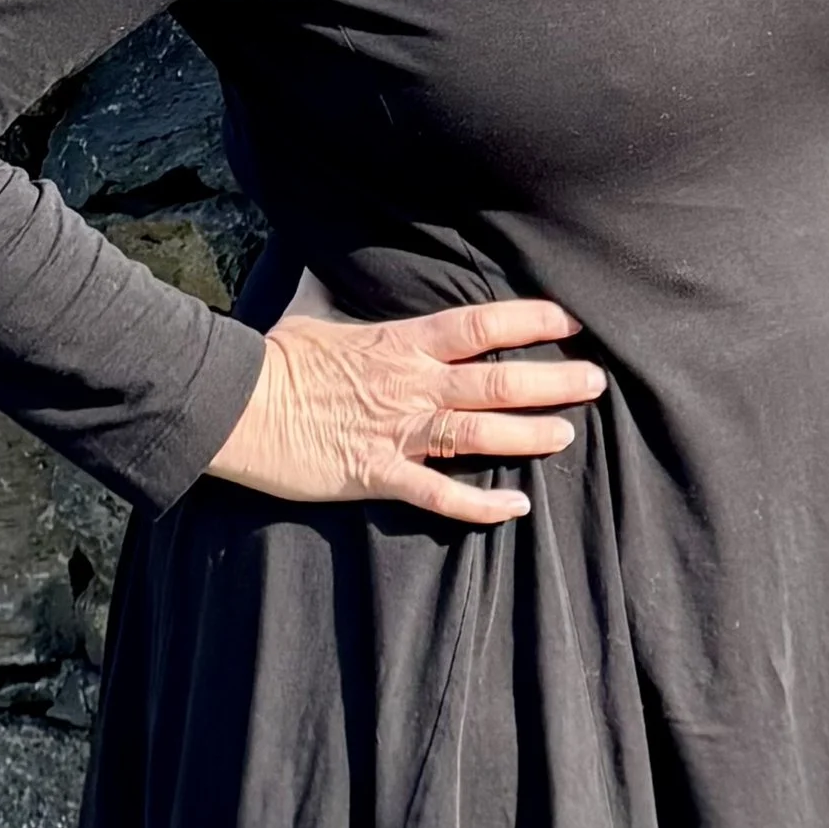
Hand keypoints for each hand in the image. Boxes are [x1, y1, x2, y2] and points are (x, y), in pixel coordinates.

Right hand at [207, 286, 604, 527]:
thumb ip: (369, 328)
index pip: (481, 325)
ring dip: (531, 435)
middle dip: (554, 381)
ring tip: (568, 436)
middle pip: (499, 380)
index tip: (570, 321)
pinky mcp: (377, 474)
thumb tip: (378, 319)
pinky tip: (515, 509)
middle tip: (595, 382)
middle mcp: (411, 384)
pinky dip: (480, 504)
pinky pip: (440, 492)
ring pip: (481, 432)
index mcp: (402, 343)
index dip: (531, 321)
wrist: (233, 404)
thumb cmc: (275, 362)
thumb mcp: (327, 325)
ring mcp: (397, 431)